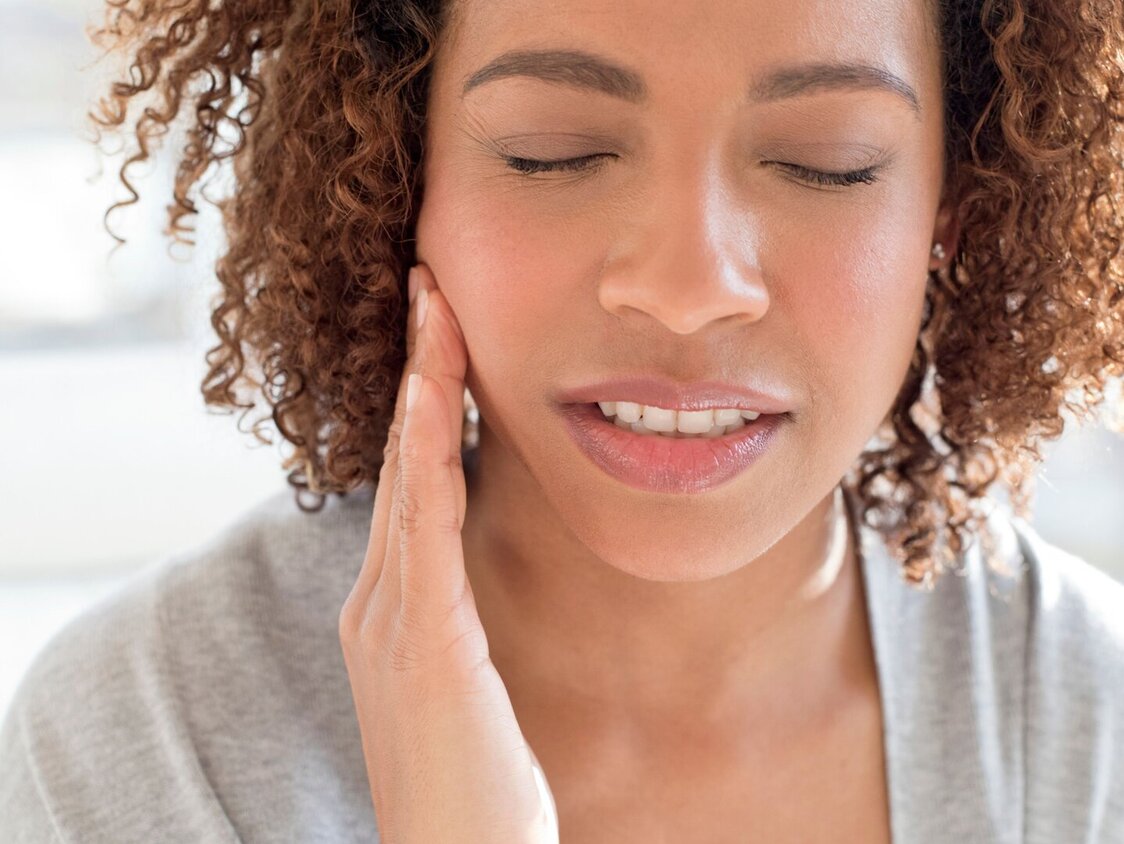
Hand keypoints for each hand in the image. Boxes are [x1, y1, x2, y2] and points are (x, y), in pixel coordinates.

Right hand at [338, 263, 558, 843]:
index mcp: (396, 611)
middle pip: (402, 461)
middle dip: (419, 369)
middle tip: (431, 286)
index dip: (427, 404)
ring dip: (423, 384)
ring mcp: (390, 619)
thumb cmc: (476, 791)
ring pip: (407, 475)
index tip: (446, 334)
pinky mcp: (421, 640)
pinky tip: (437, 390)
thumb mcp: (466, 690)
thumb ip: (457, 624)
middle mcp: (379, 603)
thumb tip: (471, 577)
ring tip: (435, 307)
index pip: (413, 485)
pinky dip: (426, 448)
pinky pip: (424, 522)